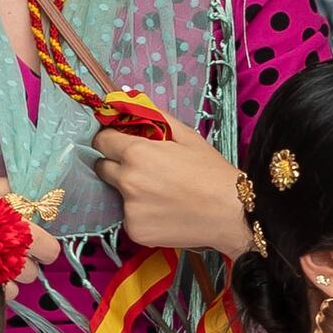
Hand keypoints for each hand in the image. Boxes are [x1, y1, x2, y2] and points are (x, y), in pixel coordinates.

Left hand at [87, 127, 253, 258]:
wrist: (231, 213)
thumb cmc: (212, 172)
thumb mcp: (187, 136)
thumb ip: (154, 116)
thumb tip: (130, 101)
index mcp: (136, 153)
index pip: (101, 140)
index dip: (110, 140)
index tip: (120, 144)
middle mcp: (127, 181)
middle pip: (102, 167)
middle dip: (116, 165)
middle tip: (145, 171)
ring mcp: (129, 209)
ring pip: (117, 195)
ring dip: (130, 192)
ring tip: (161, 195)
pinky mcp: (135, 231)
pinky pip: (129, 217)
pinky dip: (141, 215)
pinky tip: (165, 213)